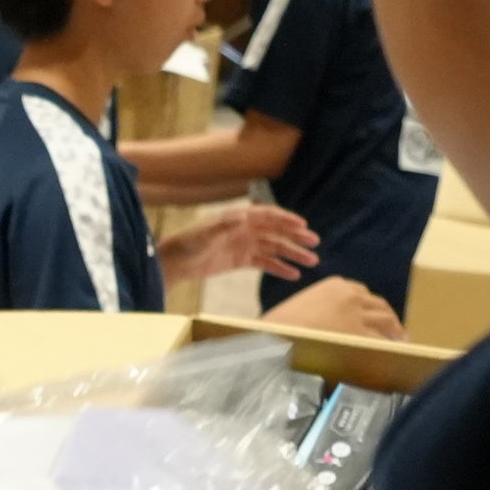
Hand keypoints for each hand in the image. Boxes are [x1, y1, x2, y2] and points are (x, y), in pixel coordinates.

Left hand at [161, 201, 320, 284]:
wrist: (175, 262)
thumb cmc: (187, 244)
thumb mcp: (204, 234)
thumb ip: (223, 226)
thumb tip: (243, 217)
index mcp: (239, 218)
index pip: (268, 215)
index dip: (286, 220)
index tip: (303, 226)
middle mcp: (245, 229)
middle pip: (276, 231)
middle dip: (296, 237)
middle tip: (314, 243)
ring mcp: (245, 244)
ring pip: (275, 248)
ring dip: (293, 254)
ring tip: (311, 261)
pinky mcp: (242, 260)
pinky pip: (265, 263)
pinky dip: (279, 268)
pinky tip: (294, 274)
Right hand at [258, 277, 406, 340]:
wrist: (277, 335)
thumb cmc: (281, 323)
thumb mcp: (304, 305)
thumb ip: (321, 307)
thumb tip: (329, 322)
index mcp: (334, 284)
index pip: (360, 291)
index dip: (368, 304)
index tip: (371, 312)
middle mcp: (350, 295)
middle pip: (377, 303)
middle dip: (387, 315)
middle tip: (393, 327)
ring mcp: (357, 314)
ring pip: (384, 318)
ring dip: (395, 328)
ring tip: (400, 338)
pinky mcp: (359, 333)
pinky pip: (379, 338)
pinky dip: (389, 344)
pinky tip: (394, 349)